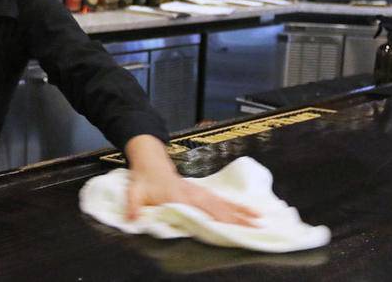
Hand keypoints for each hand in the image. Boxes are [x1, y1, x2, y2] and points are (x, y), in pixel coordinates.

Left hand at [124, 135, 257, 225]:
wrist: (149, 161)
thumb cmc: (143, 179)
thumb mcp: (134, 193)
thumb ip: (133, 206)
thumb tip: (132, 220)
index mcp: (179, 195)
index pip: (201, 210)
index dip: (217, 220)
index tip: (232, 229)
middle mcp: (193, 193)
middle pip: (218, 207)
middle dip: (237, 217)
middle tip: (257, 226)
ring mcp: (198, 191)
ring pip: (223, 202)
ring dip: (241, 211)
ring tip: (259, 219)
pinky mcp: (200, 191)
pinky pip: (220, 200)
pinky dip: (235, 206)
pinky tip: (247, 211)